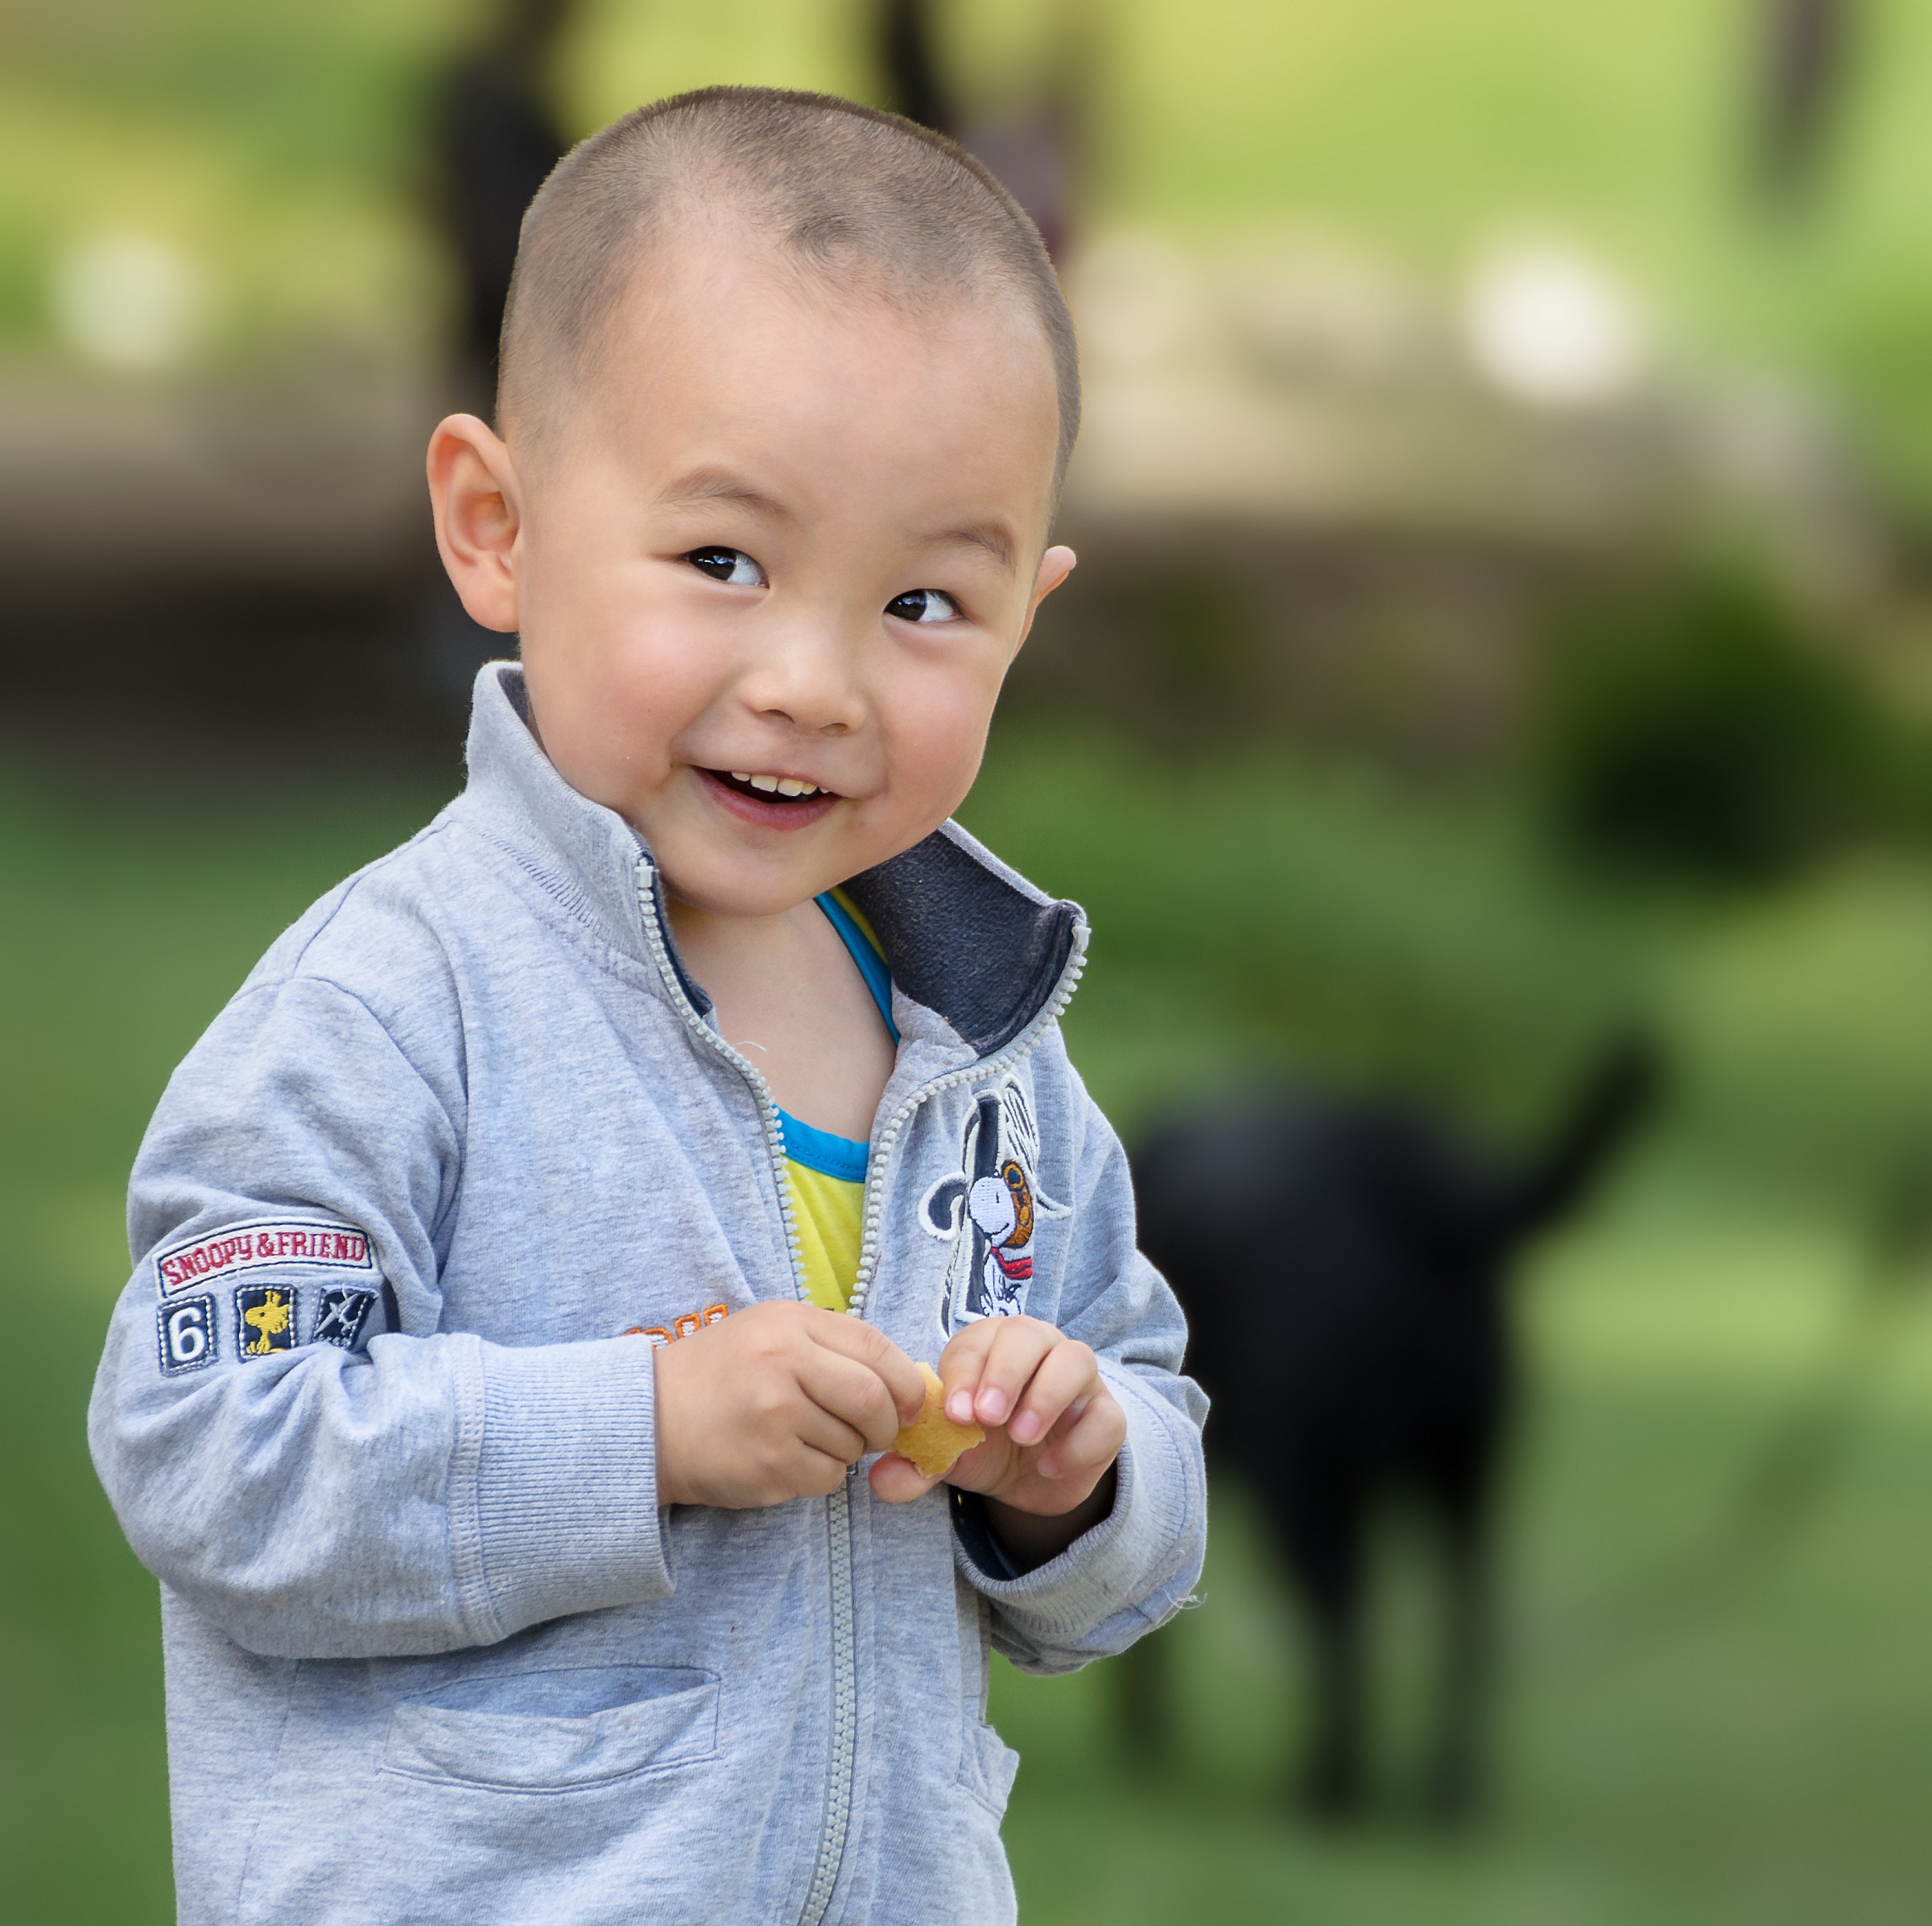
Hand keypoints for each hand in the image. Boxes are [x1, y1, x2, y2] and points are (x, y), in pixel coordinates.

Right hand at [654, 1301, 925, 1507]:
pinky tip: (791, 1460)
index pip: (876, 1346)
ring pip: (852, 1444)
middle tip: (877, 1434)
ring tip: (810, 1439)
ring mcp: (774, 1416)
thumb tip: (903, 1382)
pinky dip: (822, 1475)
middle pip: (874, 1399)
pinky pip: (827, 1477)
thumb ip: (832, 1345)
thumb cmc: (721, 1374)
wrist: (649, 1417)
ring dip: (847, 1450)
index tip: (909, 1403)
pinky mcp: (767, 1465)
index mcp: (790, 1323)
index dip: (905, 1381)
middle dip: (888, 1424)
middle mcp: (783, 1363)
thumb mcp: (771, 1331)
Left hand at [869, 1316, 1125, 1524]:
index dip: (965, 1374)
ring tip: (1021, 1436)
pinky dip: (1079, 1441)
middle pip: (1028, 1334)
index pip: (976, 1342)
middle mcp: (1036, 1348)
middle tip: (987, 1418)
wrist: (1029, 1477)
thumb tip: (882, 1481)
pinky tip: (1048, 1466)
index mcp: (988, 1346)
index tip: (955, 1415)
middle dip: (1005, 1373)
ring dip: (1046, 1395)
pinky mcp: (1106, 1415)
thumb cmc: (981, 1444)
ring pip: (1075, 1359)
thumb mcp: (945, 1456)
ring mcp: (1076, 1378)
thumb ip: (915, 1464)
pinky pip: (1106, 1416)